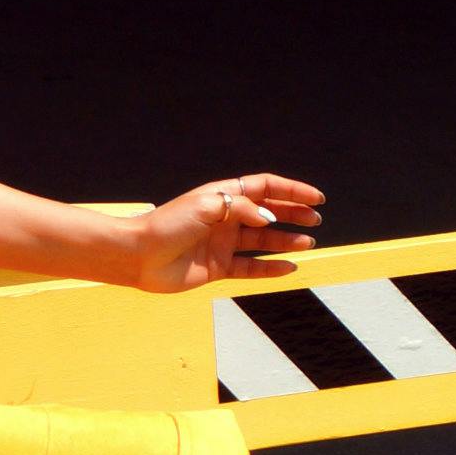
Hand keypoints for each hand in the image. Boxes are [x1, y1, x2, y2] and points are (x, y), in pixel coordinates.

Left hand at [126, 174, 324, 291]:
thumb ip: (243, 210)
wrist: (139, 256)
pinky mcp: (217, 267)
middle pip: (268, 213)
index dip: (291, 190)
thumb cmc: (167, 225)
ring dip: (286, 241)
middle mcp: (225, 218)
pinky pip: (250, 267)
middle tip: (315, 220)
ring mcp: (222, 243)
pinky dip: (270, 267)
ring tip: (307, 243)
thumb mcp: (208, 207)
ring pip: (262, 240)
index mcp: (222, 196)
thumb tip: (270, 220)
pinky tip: (289, 267)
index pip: (264, 187)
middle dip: (293, 214)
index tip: (316, 198)